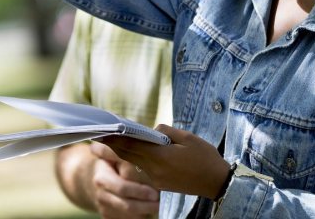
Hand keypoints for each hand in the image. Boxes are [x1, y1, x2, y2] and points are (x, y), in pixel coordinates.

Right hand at [90, 143, 159, 217]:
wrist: (90, 180)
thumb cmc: (108, 165)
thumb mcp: (113, 157)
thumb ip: (124, 158)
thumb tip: (139, 158)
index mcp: (102, 179)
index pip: (123, 188)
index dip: (140, 192)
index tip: (155, 193)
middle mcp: (102, 196)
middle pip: (127, 206)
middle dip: (146, 206)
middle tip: (160, 202)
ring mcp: (105, 209)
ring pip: (129, 217)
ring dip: (144, 212)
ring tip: (156, 205)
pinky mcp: (108, 218)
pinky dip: (139, 217)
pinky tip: (147, 209)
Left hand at [95, 125, 230, 198]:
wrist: (217, 182)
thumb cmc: (205, 157)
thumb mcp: (187, 138)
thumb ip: (166, 132)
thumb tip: (152, 131)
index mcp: (160, 156)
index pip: (131, 144)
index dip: (115, 137)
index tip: (101, 130)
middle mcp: (154, 170)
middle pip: (128, 155)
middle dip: (112, 145)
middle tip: (97, 136)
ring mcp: (156, 179)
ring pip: (135, 162)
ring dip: (125, 151)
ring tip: (113, 140)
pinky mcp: (160, 184)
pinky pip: (144, 169)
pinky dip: (138, 158)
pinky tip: (136, 151)